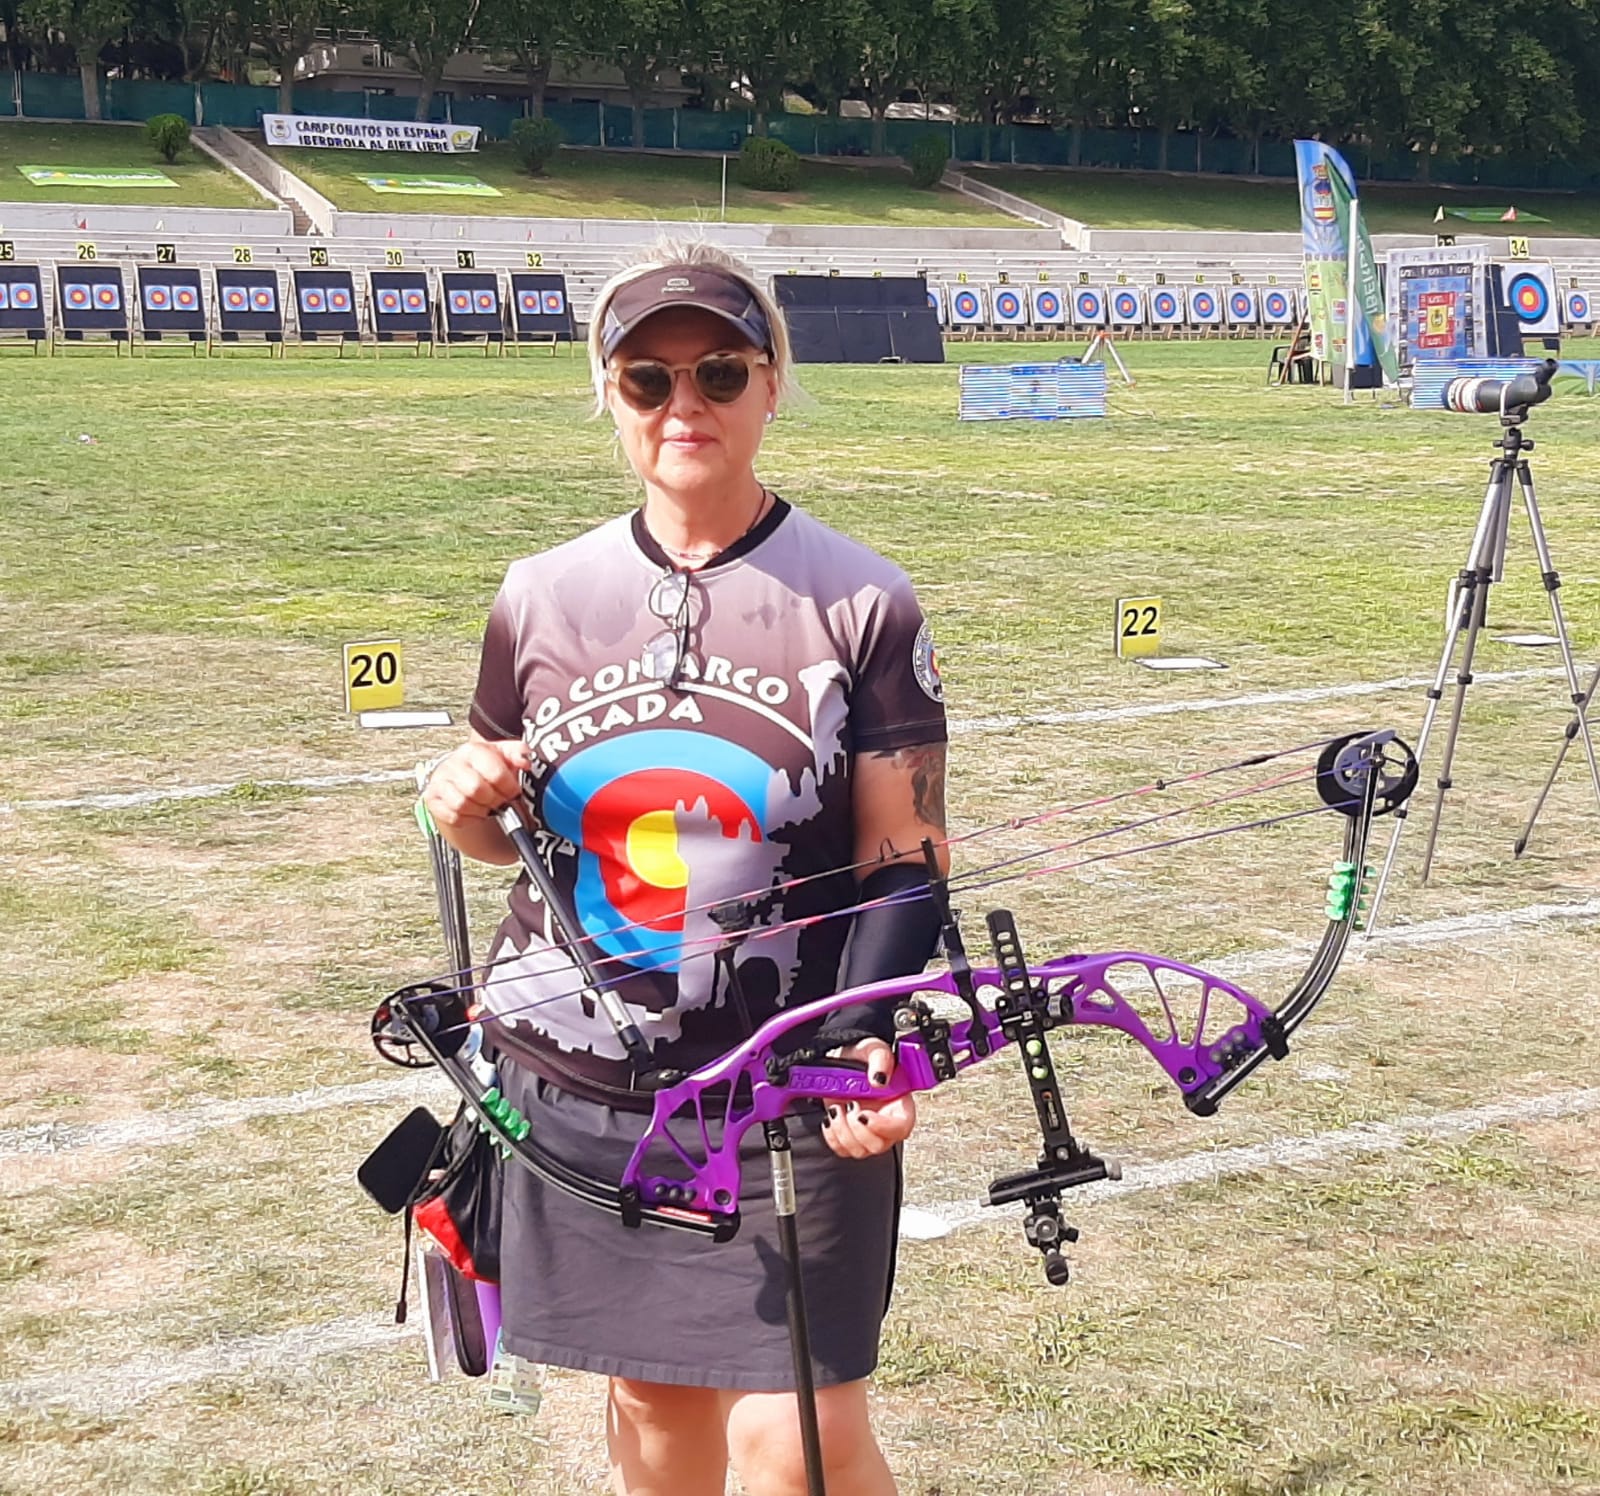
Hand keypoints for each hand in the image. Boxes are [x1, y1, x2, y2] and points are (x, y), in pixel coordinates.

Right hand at [422, 737, 529, 831]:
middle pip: (476, 790)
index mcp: (473, 750)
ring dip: (480, 810)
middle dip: (494, 800)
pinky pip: (452, 817)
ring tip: (487, 805)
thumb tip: (525, 760)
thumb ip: (519, 753)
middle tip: (500, 801)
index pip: (494, 773)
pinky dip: (467, 819)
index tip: (513, 792)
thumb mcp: (505, 755)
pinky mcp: (432, 798)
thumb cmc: (486, 766)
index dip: (509, 788)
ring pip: (462, 805)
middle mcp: (453, 764)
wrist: (463, 776)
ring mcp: (439, 781)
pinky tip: (474, 811)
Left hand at [820, 1038, 916, 1158]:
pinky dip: (832, 1136)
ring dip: (842, 1130)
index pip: (902, 1127)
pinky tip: (831, 1118)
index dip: (884, 1127)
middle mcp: (885, 1121)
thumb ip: (881, 1060)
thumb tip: (878, 1079)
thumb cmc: (863, 1056)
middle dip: (858, 1129)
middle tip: (850, 1105)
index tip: (864, 1115)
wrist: (843, 1059)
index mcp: (899, 1103)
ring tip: (838, 1107)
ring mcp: (867, 1131)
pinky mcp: (849, 1135)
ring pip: (859, 1150)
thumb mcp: (874, 1049)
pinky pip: (841, 1149)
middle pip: (879, 1145)